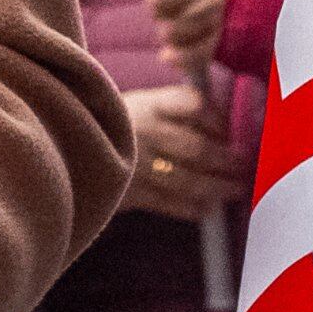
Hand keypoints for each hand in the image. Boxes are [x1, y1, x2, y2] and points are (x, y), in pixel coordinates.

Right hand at [122, 79, 248, 222]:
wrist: (69, 145)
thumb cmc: (118, 125)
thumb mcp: (140, 103)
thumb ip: (175, 108)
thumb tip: (221, 120)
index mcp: (148, 104)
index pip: (192, 103)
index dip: (217, 117)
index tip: (231, 129)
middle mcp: (143, 132)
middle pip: (195, 147)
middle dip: (226, 159)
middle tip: (244, 164)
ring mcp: (136, 164)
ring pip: (187, 180)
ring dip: (218, 187)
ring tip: (236, 189)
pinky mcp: (129, 193)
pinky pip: (169, 204)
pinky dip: (193, 208)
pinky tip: (208, 207)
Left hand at [135, 0, 236, 76]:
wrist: (298, 13)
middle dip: (160, 1)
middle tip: (170, 3)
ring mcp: (221, 11)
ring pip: (169, 29)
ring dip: (172, 32)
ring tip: (186, 27)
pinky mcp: (227, 43)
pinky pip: (186, 55)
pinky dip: (179, 57)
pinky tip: (174, 55)